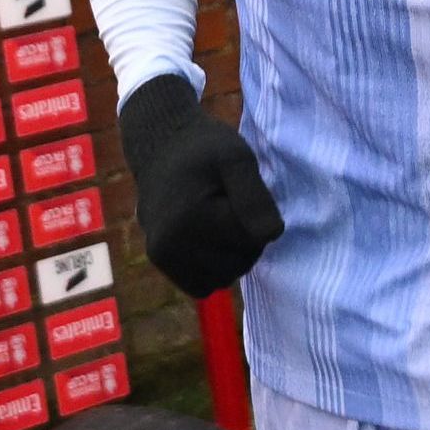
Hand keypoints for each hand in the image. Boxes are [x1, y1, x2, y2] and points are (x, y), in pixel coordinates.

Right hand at [119, 71, 283, 296]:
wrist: (160, 144)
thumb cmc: (204, 148)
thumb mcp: (237, 157)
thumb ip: (255, 196)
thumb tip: (270, 236)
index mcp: (192, 217)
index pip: (254, 240)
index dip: (258, 218)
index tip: (241, 192)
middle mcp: (171, 242)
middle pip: (240, 263)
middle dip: (246, 240)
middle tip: (232, 206)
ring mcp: (161, 255)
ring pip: (223, 279)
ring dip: (231, 257)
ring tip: (219, 222)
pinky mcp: (159, 261)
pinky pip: (201, 285)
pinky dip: (212, 269)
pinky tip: (209, 240)